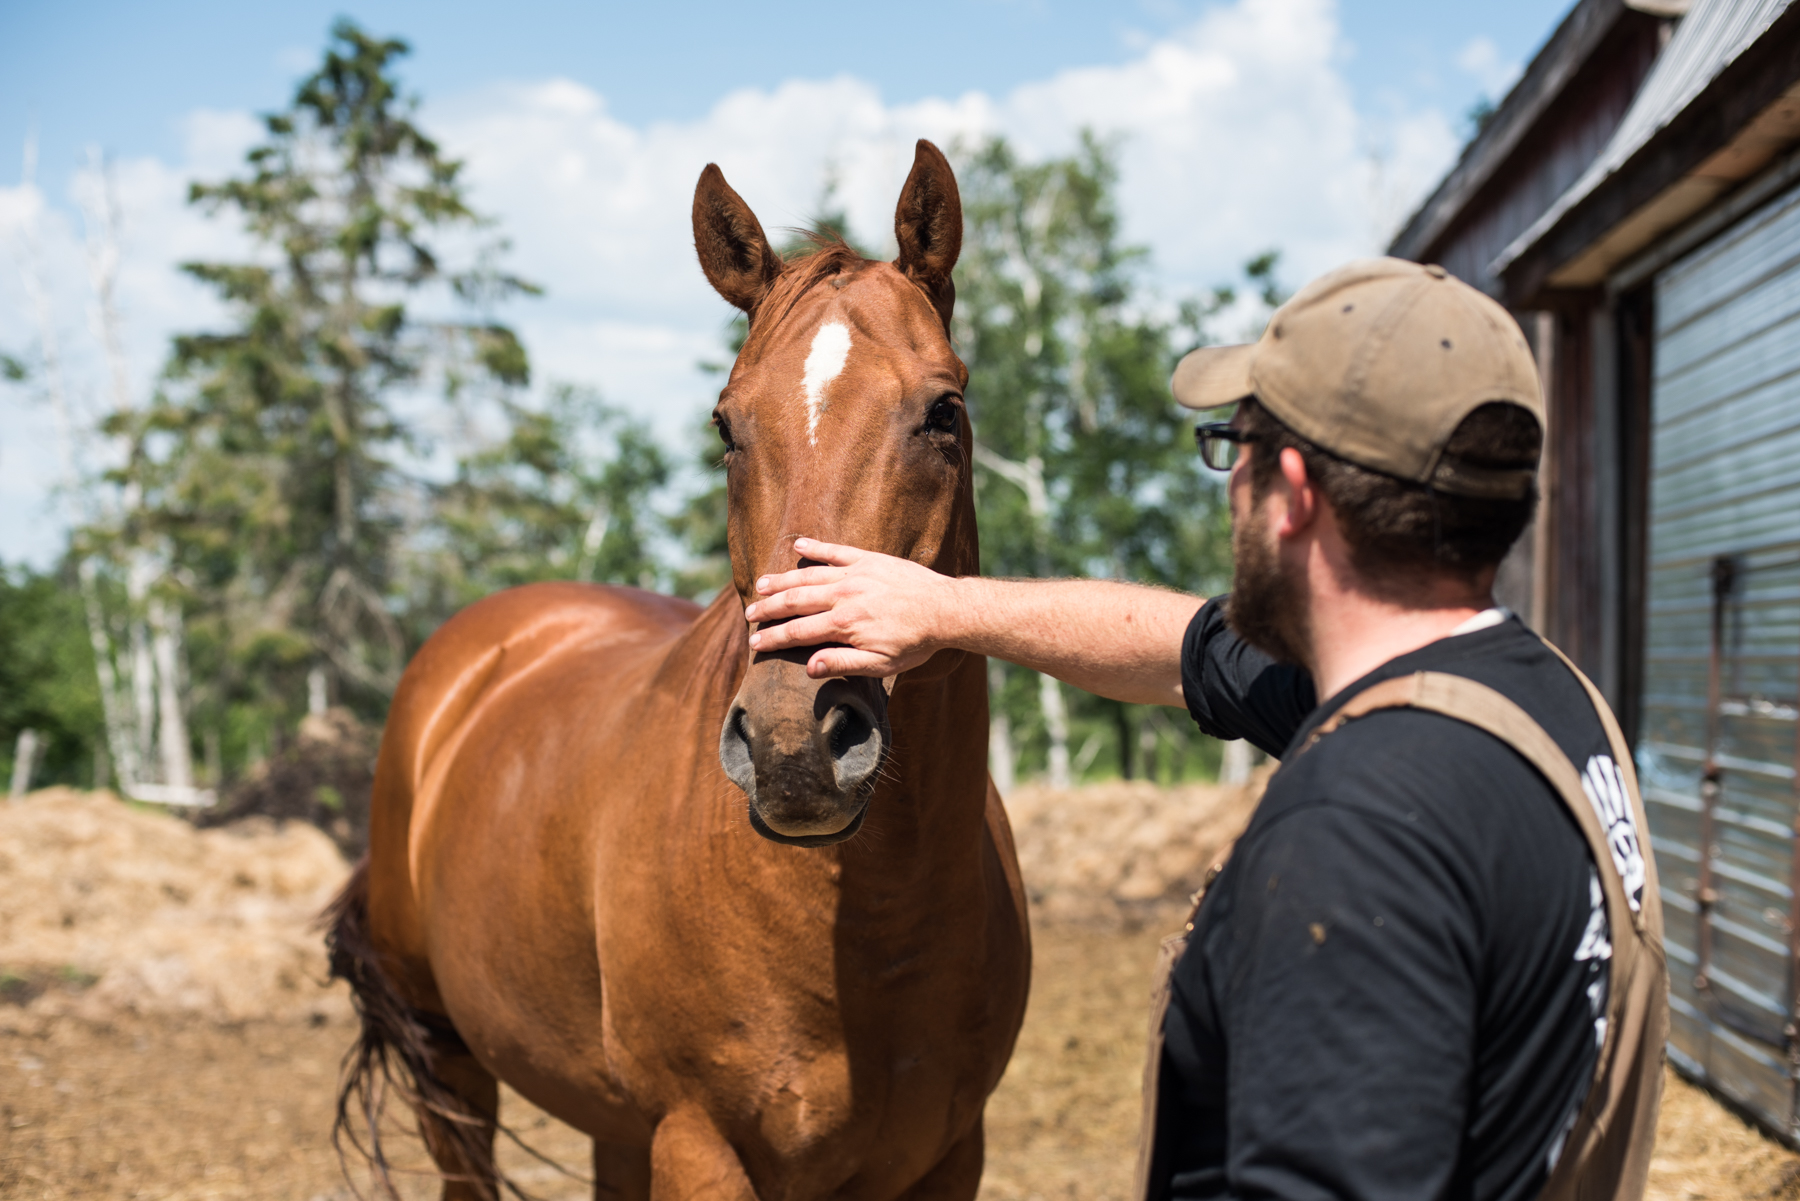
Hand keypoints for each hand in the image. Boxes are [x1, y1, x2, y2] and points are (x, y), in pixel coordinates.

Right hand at [743, 538, 956, 677]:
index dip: (774, 638)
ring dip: (782, 580)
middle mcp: (844, 595)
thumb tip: (809, 668)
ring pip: (809, 575)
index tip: (755, 642)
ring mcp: (855, 574)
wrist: (945, 610)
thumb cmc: (915, 643)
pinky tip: (799, 544)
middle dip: (769, 609)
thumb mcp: (881, 665)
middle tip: (749, 615)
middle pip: (795, 601)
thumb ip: (843, 663)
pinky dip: (816, 547)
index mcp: (844, 624)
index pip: (798, 632)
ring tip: (761, 585)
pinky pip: (836, 550)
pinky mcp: (869, 559)